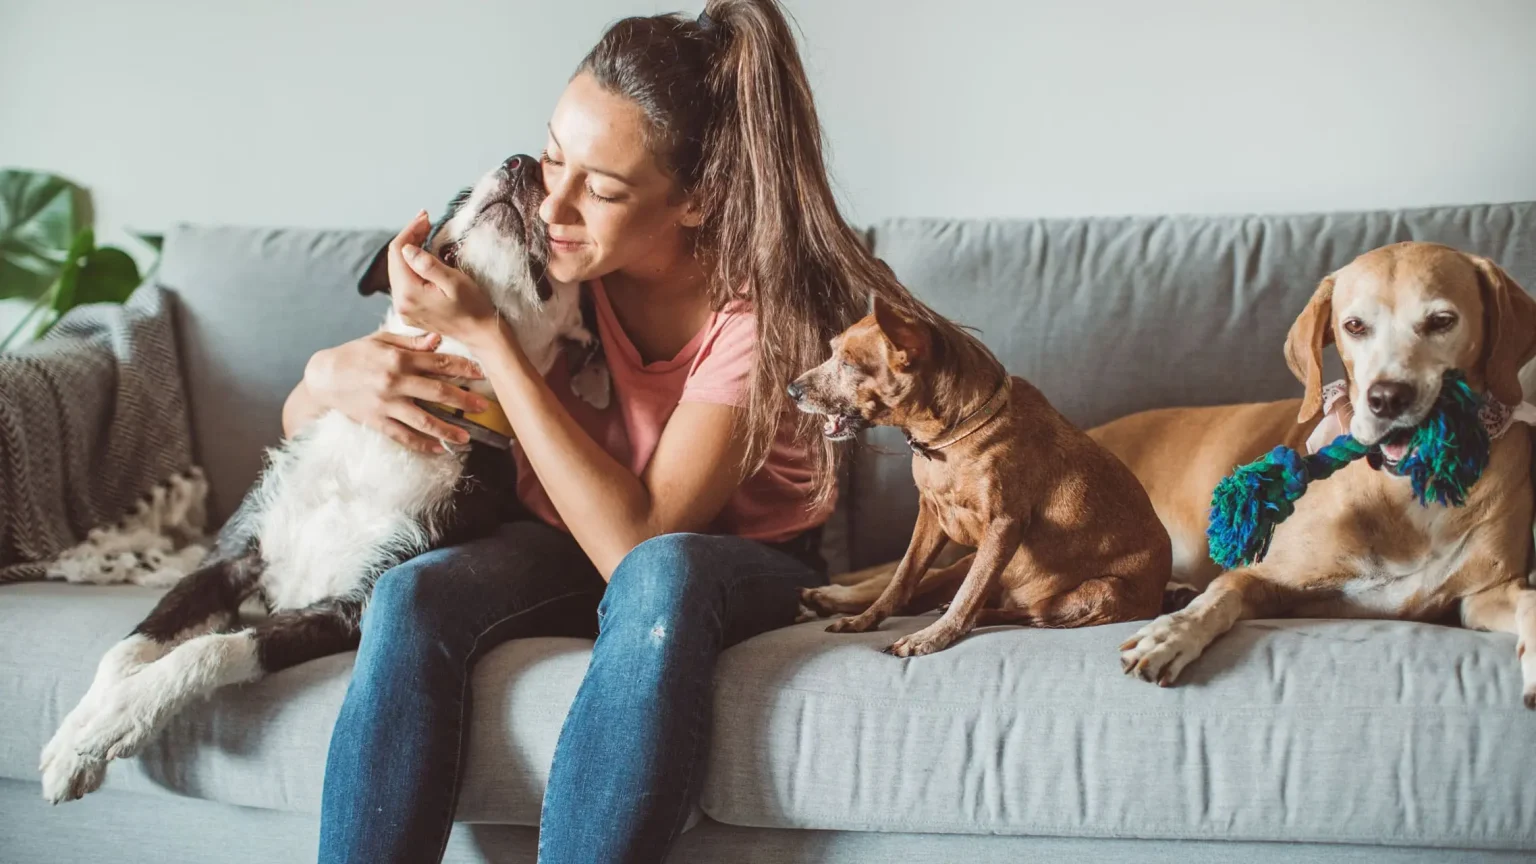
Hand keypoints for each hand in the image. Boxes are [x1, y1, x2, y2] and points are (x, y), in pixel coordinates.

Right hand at [303, 329, 488, 452]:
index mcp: (399, 358)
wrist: (323, 377)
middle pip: (438, 392)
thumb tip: (438, 340)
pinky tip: (437, 449)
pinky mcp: (377, 421)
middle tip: (483, 407)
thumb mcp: (381, 340)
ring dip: (447, 430)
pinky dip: (421, 444)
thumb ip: (410, 341)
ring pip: (423, 419)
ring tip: (466, 438)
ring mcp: (386, 404)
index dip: (463, 368)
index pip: (439, 362)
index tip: (481, 374)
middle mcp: (395, 381)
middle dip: (464, 400)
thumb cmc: (355, 355)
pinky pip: (403, 435)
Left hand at [389, 211, 500, 344]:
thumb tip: (407, 248)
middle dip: (409, 237)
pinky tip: (423, 255)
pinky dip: (412, 265)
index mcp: (409, 294)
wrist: (482, 335)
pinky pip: (405, 281)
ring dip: (410, 250)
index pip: (398, 253)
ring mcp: (404, 309)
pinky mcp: (411, 311)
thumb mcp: (455, 282)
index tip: (425, 217)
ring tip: (425, 233)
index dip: (409, 231)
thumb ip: (427, 265)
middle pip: (395, 261)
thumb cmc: (474, 308)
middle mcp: (401, 303)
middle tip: (426, 220)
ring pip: (399, 270)